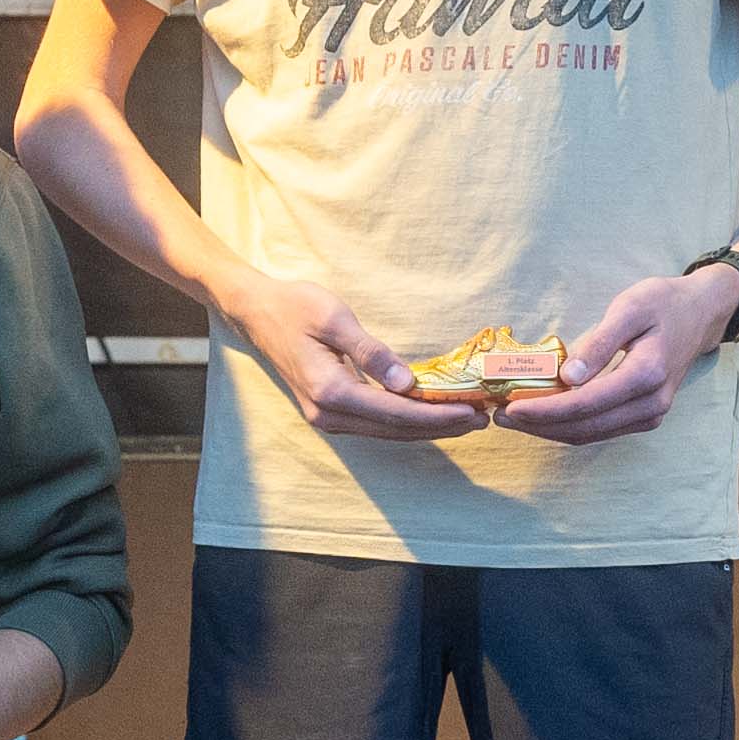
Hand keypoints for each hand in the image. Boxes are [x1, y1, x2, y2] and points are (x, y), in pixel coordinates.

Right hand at [226, 277, 483, 441]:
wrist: (256, 313)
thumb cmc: (295, 307)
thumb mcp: (335, 319)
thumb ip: (372, 353)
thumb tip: (408, 384)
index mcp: (331, 391)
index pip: (397, 412)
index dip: (438, 416)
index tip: (474, 411)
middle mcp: (328, 414)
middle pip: (396, 430)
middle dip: (441, 426)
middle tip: (482, 418)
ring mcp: (326, 417)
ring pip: (387, 432)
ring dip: (426, 428)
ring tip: (465, 419)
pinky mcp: (329, 412)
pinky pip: (375, 424)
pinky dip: (406, 422)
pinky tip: (430, 414)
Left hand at [496, 266, 738, 445]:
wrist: (702, 314)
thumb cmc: (664, 303)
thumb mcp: (630, 308)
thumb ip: (600, 343)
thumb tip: (568, 377)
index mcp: (646, 376)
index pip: (584, 405)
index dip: (544, 411)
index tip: (509, 407)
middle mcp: (650, 405)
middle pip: (583, 428)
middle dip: (538, 426)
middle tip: (499, 416)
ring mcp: (650, 416)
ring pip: (590, 435)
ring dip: (550, 430)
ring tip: (514, 418)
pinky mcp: (644, 417)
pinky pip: (599, 430)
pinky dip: (568, 426)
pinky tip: (543, 415)